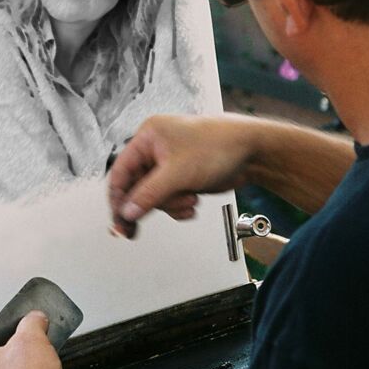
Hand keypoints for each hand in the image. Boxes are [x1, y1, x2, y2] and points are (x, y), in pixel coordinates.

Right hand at [108, 114, 256, 237]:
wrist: (251, 152)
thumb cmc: (218, 146)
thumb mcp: (178, 173)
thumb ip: (149, 194)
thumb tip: (127, 212)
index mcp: (148, 137)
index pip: (120, 171)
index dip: (117, 198)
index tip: (118, 221)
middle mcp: (155, 149)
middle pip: (136, 187)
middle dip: (150, 203)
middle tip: (133, 230)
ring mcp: (169, 163)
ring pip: (154, 196)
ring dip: (171, 204)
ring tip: (189, 200)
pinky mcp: (182, 176)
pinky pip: (169, 198)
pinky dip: (179, 205)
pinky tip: (192, 203)